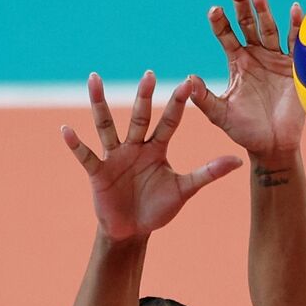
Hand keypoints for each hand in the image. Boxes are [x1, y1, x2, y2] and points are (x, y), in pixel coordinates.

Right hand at [63, 71, 242, 241]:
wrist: (132, 230)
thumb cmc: (157, 208)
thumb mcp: (185, 190)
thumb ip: (208, 173)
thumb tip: (239, 161)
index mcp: (157, 148)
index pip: (169, 122)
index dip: (178, 104)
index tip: (188, 83)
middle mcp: (135, 146)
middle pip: (139, 117)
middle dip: (144, 98)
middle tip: (149, 75)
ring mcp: (115, 157)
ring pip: (107, 126)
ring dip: (99, 104)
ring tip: (93, 79)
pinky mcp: (98, 172)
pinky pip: (86, 155)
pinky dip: (75, 144)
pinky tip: (66, 130)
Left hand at [188, 0, 305, 159]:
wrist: (273, 146)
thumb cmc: (245, 131)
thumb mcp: (220, 114)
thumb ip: (204, 98)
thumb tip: (187, 80)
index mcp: (238, 63)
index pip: (226, 36)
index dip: (220, 23)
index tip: (214, 11)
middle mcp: (256, 56)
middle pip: (248, 25)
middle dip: (243, 8)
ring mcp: (276, 60)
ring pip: (269, 29)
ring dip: (264, 11)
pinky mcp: (294, 68)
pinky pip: (296, 42)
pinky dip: (296, 26)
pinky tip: (293, 9)